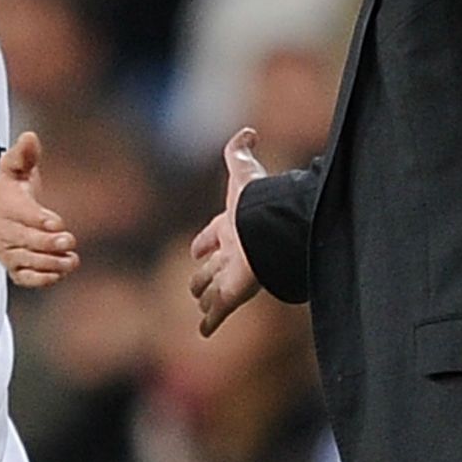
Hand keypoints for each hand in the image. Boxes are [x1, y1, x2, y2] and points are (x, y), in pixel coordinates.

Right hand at [0, 132, 78, 287]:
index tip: (56, 222)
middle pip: (26, 241)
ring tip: (71, 261)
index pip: (23, 214)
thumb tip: (30, 136)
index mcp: (7, 205)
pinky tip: (57, 275)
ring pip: (26, 261)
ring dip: (49, 263)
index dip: (39, 219)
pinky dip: (39, 280)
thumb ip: (23, 154)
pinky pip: (23, 278)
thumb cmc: (5, 191)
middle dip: (47, 243)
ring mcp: (8, 251)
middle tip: (69, 241)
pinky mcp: (13, 266)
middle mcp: (6, 231)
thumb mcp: (12, 168)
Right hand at [189, 128, 266, 336]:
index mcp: (231, 227)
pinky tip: (205, 332)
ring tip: (200, 304)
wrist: (266, 230)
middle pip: (211, 266)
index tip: (197, 250)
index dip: (204, 241)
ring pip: (212, 290)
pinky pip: (219, 313)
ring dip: (205, 298)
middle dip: (203, 274)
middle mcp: (231, 253)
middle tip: (195, 284)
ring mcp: (231, 276)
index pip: (212, 235)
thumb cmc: (254, 202)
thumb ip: (240, 151)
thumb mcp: (242, 171)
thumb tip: (249, 130)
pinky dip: (211, 323)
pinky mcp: (232, 296)